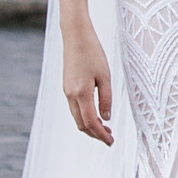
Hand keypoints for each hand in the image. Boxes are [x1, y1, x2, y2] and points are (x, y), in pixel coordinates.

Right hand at [62, 25, 113, 146]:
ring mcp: (67, 91)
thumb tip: (106, 118)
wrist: (75, 36)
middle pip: (81, 124)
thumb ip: (106, 99)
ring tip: (105, 128)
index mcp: (81, 93)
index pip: (90, 123)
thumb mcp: (105, 76)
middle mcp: (71, 95)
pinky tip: (96, 114)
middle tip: (110, 138)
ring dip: (90, 126)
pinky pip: (75, 108)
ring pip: (77, 117)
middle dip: (95, 134)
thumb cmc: (93, 52)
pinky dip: (85, 116)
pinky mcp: (67, 87)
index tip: (111, 141)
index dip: (101, 135)